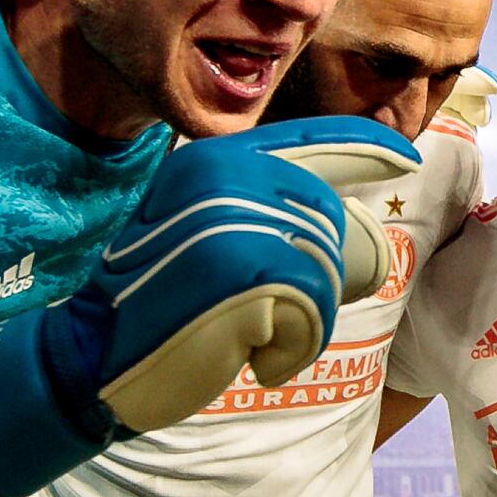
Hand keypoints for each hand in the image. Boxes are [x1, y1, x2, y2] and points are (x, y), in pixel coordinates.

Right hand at [0, 119, 418, 496]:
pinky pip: (311, 309)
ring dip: (301, 320)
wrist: (91, 356)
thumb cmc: (157, 302)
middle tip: (267, 314)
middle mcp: (222, 171)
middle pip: (326, 219)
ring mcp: (233, 215)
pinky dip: (292, 347)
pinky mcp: (243, 268)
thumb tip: (338, 205)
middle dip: (315, 278)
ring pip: (323, 266)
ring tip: (251, 336)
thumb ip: (253, 201)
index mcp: (214, 156)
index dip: (367, 147)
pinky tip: (251, 358)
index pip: (311, 139)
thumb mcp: (199, 227)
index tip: (405, 157)